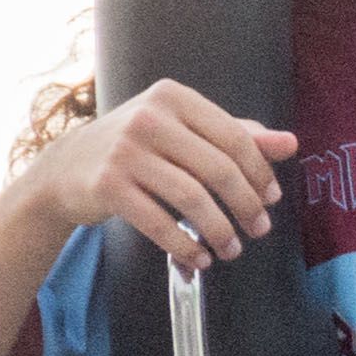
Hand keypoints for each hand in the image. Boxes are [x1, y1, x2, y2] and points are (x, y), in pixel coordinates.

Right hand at [39, 75, 299, 267]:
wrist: (66, 167)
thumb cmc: (138, 147)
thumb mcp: (184, 130)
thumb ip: (236, 135)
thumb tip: (290, 143)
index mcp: (173, 97)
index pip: (234, 137)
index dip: (260, 172)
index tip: (271, 198)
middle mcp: (148, 118)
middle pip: (218, 169)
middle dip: (246, 206)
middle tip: (259, 229)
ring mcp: (124, 151)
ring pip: (192, 198)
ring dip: (219, 230)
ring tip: (232, 249)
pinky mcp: (107, 185)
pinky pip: (158, 222)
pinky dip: (185, 245)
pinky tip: (200, 257)